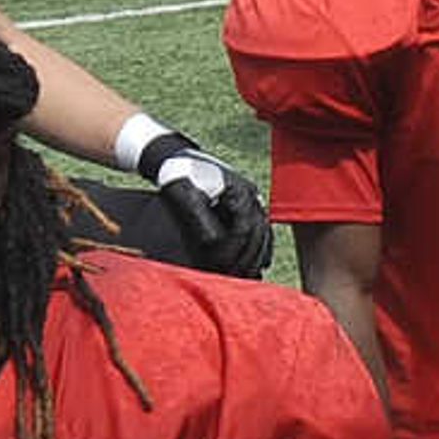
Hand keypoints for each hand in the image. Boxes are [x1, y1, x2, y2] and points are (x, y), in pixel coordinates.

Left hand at [135, 131, 273, 275]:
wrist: (176, 157)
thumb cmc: (175, 174)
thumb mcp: (180, 193)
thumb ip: (196, 219)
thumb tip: (212, 245)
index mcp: (237, 191)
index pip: (242, 230)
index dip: (232, 253)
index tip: (224, 272)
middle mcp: (250, 195)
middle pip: (255, 236)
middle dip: (245, 261)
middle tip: (235, 281)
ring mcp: (251, 199)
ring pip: (262, 234)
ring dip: (255, 258)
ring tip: (248, 278)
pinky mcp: (248, 204)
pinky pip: (262, 230)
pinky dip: (261, 249)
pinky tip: (260, 265)